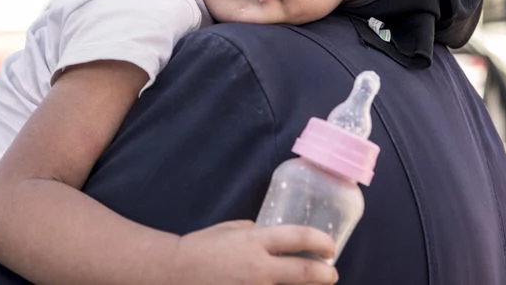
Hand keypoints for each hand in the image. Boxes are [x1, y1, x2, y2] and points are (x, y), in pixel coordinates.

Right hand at [171, 220, 337, 283]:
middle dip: (325, 275)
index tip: (330, 248)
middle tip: (331, 274)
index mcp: (255, 242)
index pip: (299, 238)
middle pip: (305, 273)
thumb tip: (273, 239)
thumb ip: (256, 233)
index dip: (321, 242)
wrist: (173, 273)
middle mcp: (258, 268)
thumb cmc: (201, 247)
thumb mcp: (231, 229)